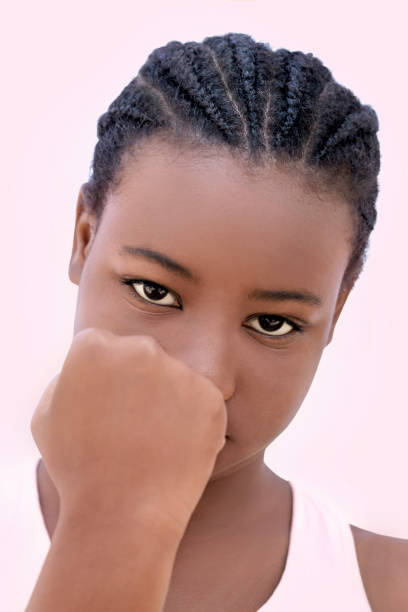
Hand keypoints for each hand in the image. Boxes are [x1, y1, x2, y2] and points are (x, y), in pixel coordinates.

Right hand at [31, 328, 226, 533]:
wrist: (122, 513)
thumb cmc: (78, 468)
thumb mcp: (46, 416)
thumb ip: (67, 379)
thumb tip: (91, 369)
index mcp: (94, 347)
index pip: (102, 346)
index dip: (102, 379)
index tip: (103, 408)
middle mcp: (139, 348)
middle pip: (140, 356)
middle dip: (136, 382)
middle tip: (130, 425)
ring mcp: (179, 370)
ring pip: (173, 377)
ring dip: (167, 399)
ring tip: (153, 442)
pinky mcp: (210, 394)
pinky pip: (201, 399)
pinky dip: (194, 419)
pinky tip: (176, 447)